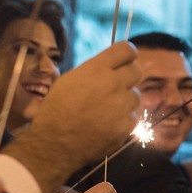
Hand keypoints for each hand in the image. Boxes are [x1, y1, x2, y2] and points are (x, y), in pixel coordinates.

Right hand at [7, 42, 140, 192]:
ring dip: (125, 100)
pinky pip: (132, 116)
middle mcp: (112, 84)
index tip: (125, 60)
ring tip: (106, 109)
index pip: (126, 50)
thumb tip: (112, 66)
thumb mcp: (69, 80)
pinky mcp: (126, 125)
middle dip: (128, 76)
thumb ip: (94, 70)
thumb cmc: (57, 109)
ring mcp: (121, 106)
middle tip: (117, 85)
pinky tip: (107, 124)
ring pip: (135, 95)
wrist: (55, 143)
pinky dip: (123, 120)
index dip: (128, 54)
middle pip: (136, 71)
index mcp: (96, 70)